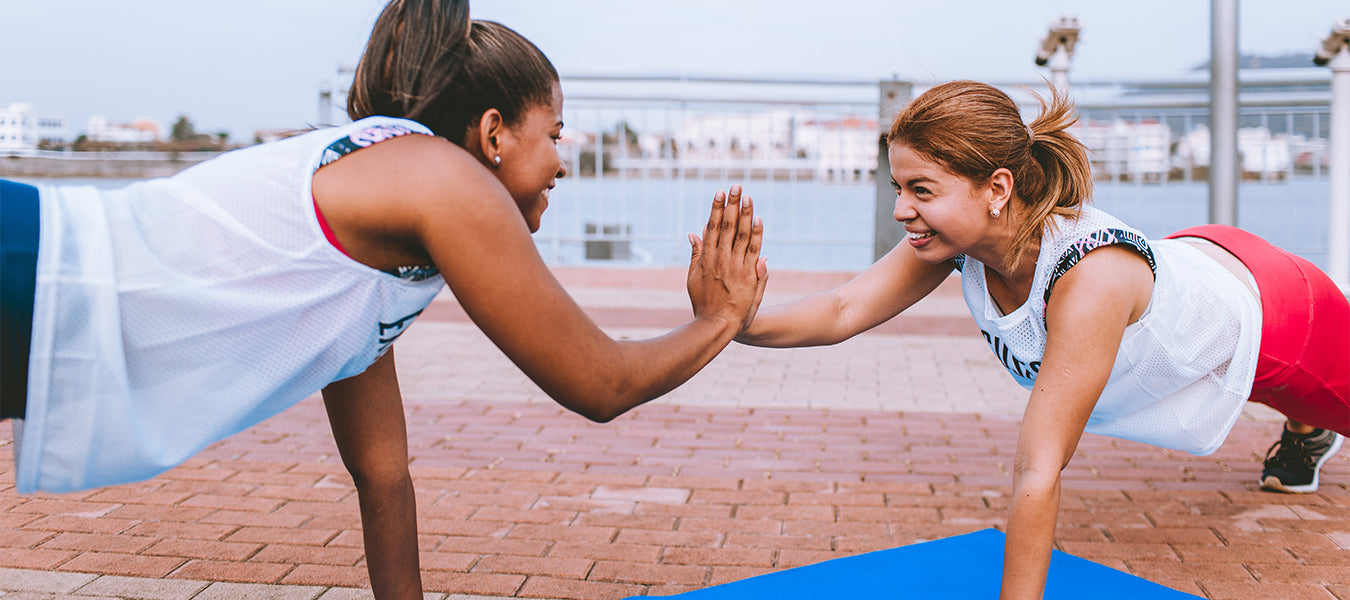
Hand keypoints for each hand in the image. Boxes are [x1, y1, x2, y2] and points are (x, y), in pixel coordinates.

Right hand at [687, 185, 768, 331]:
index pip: (713, 227)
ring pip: (742, 235)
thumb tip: (694, 232)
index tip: (720, 193)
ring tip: (748, 196)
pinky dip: (756, 235)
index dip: (718, 209)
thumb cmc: (704, 302)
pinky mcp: (748, 275)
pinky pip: (753, 250)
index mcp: (707, 258)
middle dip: (732, 204)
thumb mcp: (693, 277)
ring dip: (745, 214)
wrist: (718, 323)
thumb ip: (696, 254)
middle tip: (736, 186)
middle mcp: (721, 259)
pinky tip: (758, 219)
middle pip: (728, 226)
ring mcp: (735, 266)